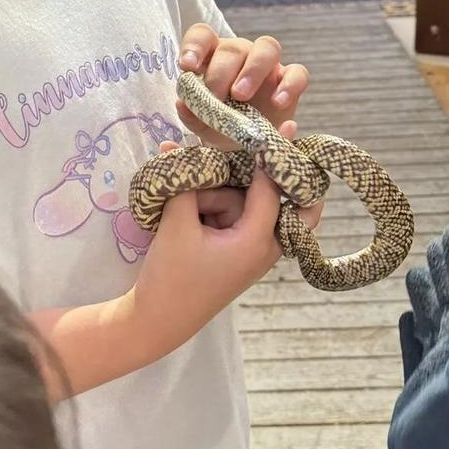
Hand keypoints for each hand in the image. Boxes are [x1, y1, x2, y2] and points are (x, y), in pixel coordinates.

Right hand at [136, 125, 322, 358]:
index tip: (278, 127)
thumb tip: (175, 145)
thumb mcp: (176, 223)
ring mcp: (251, 252)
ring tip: (183, 203)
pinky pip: (236, 218)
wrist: (158, 321)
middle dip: (284, 178)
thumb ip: (184, 182)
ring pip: (247, 206)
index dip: (270, 157)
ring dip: (222, 194)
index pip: (272, 190)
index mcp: (257, 241)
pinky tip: (187, 202)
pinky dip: (218, 206)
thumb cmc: (171, 275)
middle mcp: (263, 247)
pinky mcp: (235, 253)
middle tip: (290, 141)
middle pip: (281, 201)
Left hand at [178, 23, 308, 148]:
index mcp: (213, 57)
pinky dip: (289, 85)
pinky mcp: (290, 80)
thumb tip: (182, 105)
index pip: (202, 36)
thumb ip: (191, 115)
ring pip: (267, 48)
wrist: (249, 144)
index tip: (187, 67)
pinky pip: (297, 73)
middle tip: (215, 96)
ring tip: (240, 96)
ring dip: (252, 70)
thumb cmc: (221, 125)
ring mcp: (268, 65)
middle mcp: (240, 54)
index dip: (194, 46)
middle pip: (233, 47)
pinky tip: (278, 102)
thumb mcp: (203, 124)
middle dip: (221, 72)